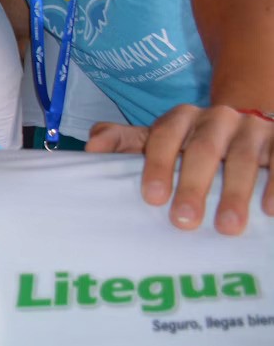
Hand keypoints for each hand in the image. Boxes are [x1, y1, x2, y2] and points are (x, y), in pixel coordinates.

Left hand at [89, 106, 273, 233]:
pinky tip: (270, 211)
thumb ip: (124, 141)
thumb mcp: (159, 139)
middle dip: (194, 185)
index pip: (165, 136)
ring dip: (236, 193)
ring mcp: (253, 128)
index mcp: (182, 118)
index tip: (153, 198)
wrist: (249, 124)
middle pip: (205, 149)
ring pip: (245, 157)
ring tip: (228, 227)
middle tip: (184, 221)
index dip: (158, 165)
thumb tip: (90, 147)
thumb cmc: (194, 143)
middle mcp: (217, 118)